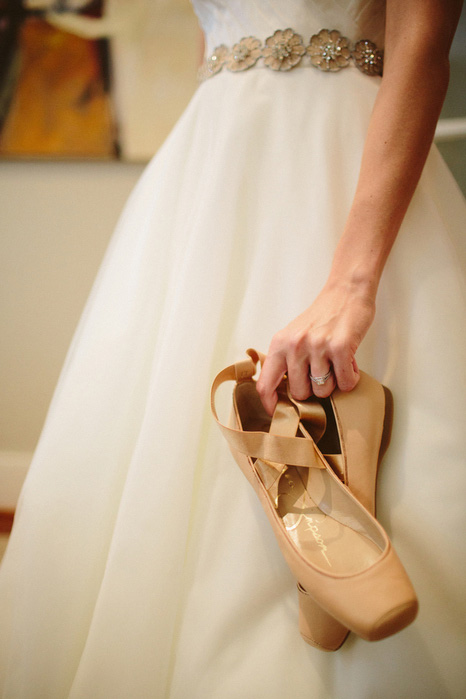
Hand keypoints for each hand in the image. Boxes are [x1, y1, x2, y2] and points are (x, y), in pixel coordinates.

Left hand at [256, 279, 375, 414]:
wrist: (346, 292)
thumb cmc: (322, 316)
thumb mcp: (294, 335)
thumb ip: (287, 361)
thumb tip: (284, 395)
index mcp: (279, 344)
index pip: (265, 385)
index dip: (271, 405)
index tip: (279, 414)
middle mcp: (295, 346)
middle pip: (300, 394)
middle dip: (313, 390)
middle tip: (322, 373)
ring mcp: (317, 347)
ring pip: (323, 391)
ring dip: (334, 383)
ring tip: (336, 364)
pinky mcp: (340, 348)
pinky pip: (345, 382)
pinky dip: (351, 378)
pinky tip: (349, 364)